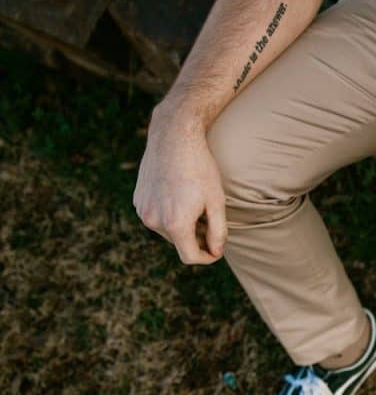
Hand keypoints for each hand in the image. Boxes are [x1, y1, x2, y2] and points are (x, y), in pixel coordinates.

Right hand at [133, 103, 226, 264]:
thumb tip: (216, 251)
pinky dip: (169, 212)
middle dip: (195, 237)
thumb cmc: (200, 168)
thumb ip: (218, 231)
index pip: (190, 256)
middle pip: (179, 242)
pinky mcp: (138, 200)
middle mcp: (154, 221)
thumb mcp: (216, 200)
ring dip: (181, 224)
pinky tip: (179, 193)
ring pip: (167, 229)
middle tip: (209, 216)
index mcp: (175, 224)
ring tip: (194, 201)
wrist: (174, 138)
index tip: (216, 250)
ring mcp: (142, 210)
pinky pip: (156, 215)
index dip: (206, 257)